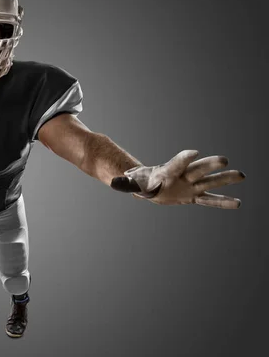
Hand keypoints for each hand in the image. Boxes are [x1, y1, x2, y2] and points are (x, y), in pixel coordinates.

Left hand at [110, 150, 245, 208]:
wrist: (150, 184)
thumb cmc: (141, 181)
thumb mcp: (133, 182)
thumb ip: (127, 182)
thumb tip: (114, 182)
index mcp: (167, 171)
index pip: (176, 163)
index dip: (184, 158)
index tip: (194, 152)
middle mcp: (182, 176)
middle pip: (197, 169)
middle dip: (209, 165)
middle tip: (224, 160)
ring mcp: (190, 186)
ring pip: (209, 182)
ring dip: (225, 179)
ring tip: (241, 175)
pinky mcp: (193, 196)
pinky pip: (209, 200)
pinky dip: (223, 202)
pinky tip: (238, 203)